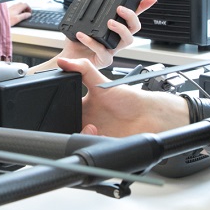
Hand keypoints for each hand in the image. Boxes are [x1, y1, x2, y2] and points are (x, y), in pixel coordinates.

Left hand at [7, 0, 31, 25]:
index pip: (25, 4)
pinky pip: (15, 7)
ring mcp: (11, 7)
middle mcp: (14, 6)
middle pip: (22, 4)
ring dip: (22, 8)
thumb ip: (24, 16)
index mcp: (17, 8)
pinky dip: (18, 9)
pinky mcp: (8, 9)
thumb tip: (29, 14)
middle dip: (26, 7)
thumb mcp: (17, 19)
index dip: (29, 8)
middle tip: (27, 13)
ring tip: (22, 14)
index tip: (30, 12)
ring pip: (18, 5)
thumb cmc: (7, 20)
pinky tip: (17, 14)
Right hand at [56, 57, 184, 136]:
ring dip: (83, 135)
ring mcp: (94, 133)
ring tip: (95, 128)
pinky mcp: (102, 144)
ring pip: (77, 138)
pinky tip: (104, 135)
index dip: (60, 111)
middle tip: (84, 121)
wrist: (148, 115)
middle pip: (67, 126)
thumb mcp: (101, 81)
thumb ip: (82, 68)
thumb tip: (63, 61)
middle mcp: (87, 120)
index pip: (64, 109)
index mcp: (83, 105)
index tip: (64, 110)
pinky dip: (94, 143)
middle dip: (69, 126)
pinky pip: (90, 147)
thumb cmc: (128, 98)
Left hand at [57, 0, 155, 67]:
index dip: (143, 7)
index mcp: (114, 27)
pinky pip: (102, 51)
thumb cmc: (77, 40)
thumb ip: (82, 1)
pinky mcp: (104, 59)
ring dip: (121, 29)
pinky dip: (92, 42)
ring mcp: (112, 49)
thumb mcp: (79, 18)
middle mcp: (116, 38)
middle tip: (120, 9)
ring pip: (127, 40)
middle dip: (131, 16)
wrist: (67, 59)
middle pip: (135, 27)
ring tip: (109, 22)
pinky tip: (83, 35)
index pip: (132, 16)